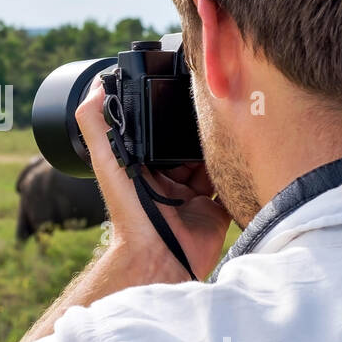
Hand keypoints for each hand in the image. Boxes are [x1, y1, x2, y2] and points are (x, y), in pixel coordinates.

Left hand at [74, 75, 231, 282]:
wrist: (160, 256)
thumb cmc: (130, 212)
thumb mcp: (107, 162)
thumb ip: (96, 125)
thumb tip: (96, 85)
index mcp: (144, 165)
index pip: (158, 130)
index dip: (168, 110)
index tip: (184, 87)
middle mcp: (168, 177)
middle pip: (188, 142)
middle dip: (201, 126)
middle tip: (218, 102)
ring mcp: (193, 192)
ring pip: (212, 159)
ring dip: (221, 144)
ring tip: (235, 119)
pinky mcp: (215, 206)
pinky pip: (230, 182)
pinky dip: (238, 169)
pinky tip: (245, 148)